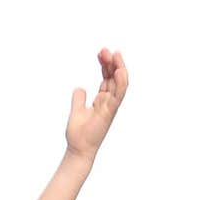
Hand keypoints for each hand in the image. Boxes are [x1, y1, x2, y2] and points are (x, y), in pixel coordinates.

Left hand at [66, 48, 127, 163]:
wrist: (78, 149)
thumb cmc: (78, 134)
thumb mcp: (77, 110)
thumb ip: (79, 98)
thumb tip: (80, 87)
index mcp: (102, 100)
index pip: (107, 78)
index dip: (105, 64)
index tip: (100, 53)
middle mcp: (109, 101)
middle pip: (114, 77)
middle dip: (111, 62)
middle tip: (104, 50)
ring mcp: (111, 106)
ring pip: (120, 83)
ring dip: (118, 67)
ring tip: (113, 54)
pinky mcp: (110, 112)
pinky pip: (119, 95)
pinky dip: (121, 82)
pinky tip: (119, 70)